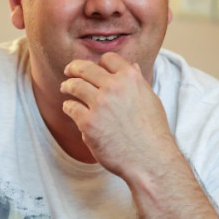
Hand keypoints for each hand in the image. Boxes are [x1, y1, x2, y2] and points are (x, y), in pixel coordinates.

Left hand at [60, 52, 176, 178]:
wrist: (149, 159)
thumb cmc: (152, 133)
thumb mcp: (151, 100)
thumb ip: (137, 82)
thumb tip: (131, 66)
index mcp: (131, 78)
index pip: (108, 59)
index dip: (99, 63)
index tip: (94, 67)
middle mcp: (114, 87)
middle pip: (85, 68)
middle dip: (74, 68)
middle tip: (69, 71)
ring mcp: (99, 104)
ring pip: (74, 86)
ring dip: (67, 86)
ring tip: (65, 88)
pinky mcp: (88, 123)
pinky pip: (70, 108)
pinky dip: (68, 107)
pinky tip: (70, 108)